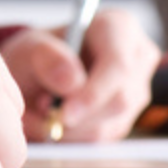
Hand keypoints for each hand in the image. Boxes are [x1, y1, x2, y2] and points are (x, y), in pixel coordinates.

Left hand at [0, 10, 159, 142]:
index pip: (119, 65)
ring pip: (112, 124)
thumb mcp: (29, 47)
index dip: (94, 93)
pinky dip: (75, 138)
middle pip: (121, 100)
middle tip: (43, 116)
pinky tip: (57, 120)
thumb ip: (46, 58)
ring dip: (72, 130)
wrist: (35, 75)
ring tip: (44, 111)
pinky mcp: (128, 118)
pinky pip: (104, 139)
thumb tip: (72, 81)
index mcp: (119, 27)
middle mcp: (137, 58)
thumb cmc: (37, 54)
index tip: (64, 114)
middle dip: (80, 117)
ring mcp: (137, 90)